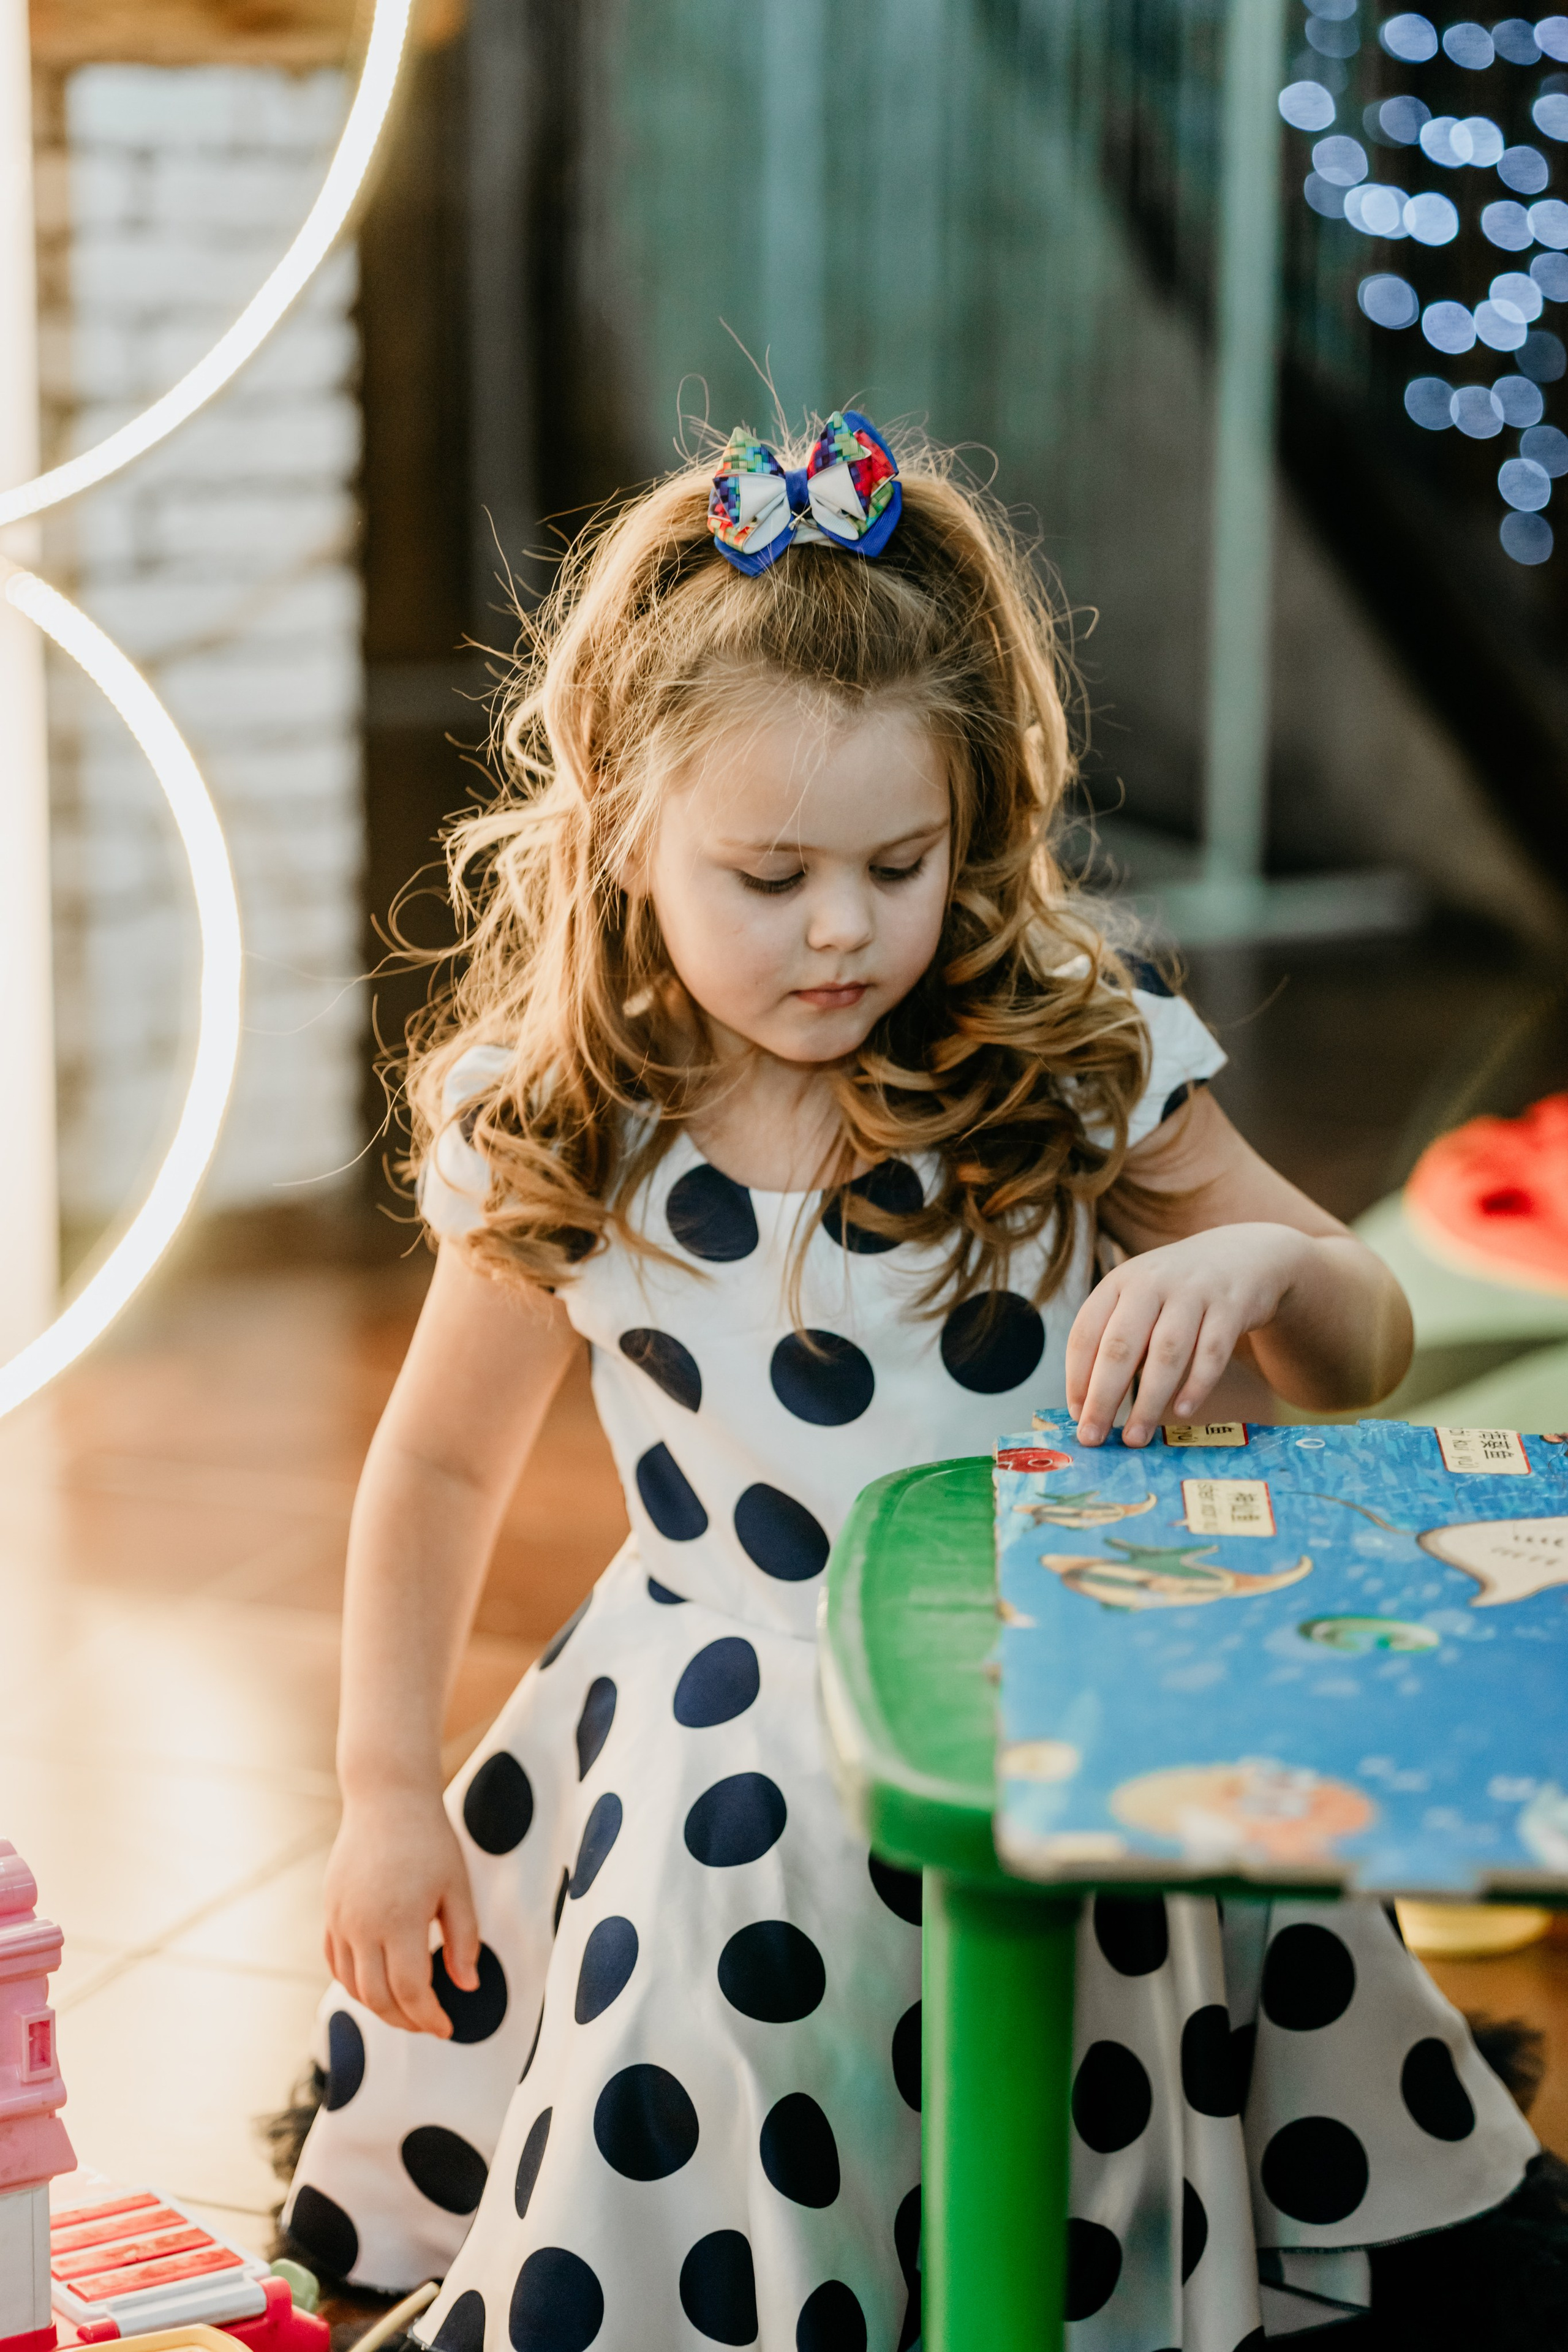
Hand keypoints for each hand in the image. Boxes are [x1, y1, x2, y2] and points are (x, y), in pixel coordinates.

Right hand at [323, 1790, 480, 2035]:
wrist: (386, 1798)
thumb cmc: (430, 1840)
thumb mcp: (457, 1888)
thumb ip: (463, 1940)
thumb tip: (468, 1985)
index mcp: (400, 1922)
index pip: (411, 1992)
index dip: (430, 2018)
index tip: (448, 2028)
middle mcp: (363, 1927)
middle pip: (377, 1998)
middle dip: (405, 2020)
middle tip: (429, 2023)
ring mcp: (340, 1920)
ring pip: (353, 1986)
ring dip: (379, 2006)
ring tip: (407, 2007)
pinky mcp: (329, 1912)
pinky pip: (336, 1963)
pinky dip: (354, 1983)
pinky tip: (377, 1982)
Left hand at [1066, 1223, 1315, 1446]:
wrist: (1242, 1255)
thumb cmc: (1177, 1292)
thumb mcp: (1140, 1299)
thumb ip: (1118, 1339)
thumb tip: (1092, 1403)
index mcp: (1119, 1282)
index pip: (1086, 1333)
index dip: (1076, 1377)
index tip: (1075, 1414)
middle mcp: (1151, 1283)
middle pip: (1120, 1346)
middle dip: (1103, 1397)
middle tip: (1093, 1436)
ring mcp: (1193, 1293)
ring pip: (1165, 1353)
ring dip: (1148, 1401)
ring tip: (1136, 1436)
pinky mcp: (1230, 1306)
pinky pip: (1212, 1352)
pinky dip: (1196, 1385)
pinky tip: (1181, 1411)